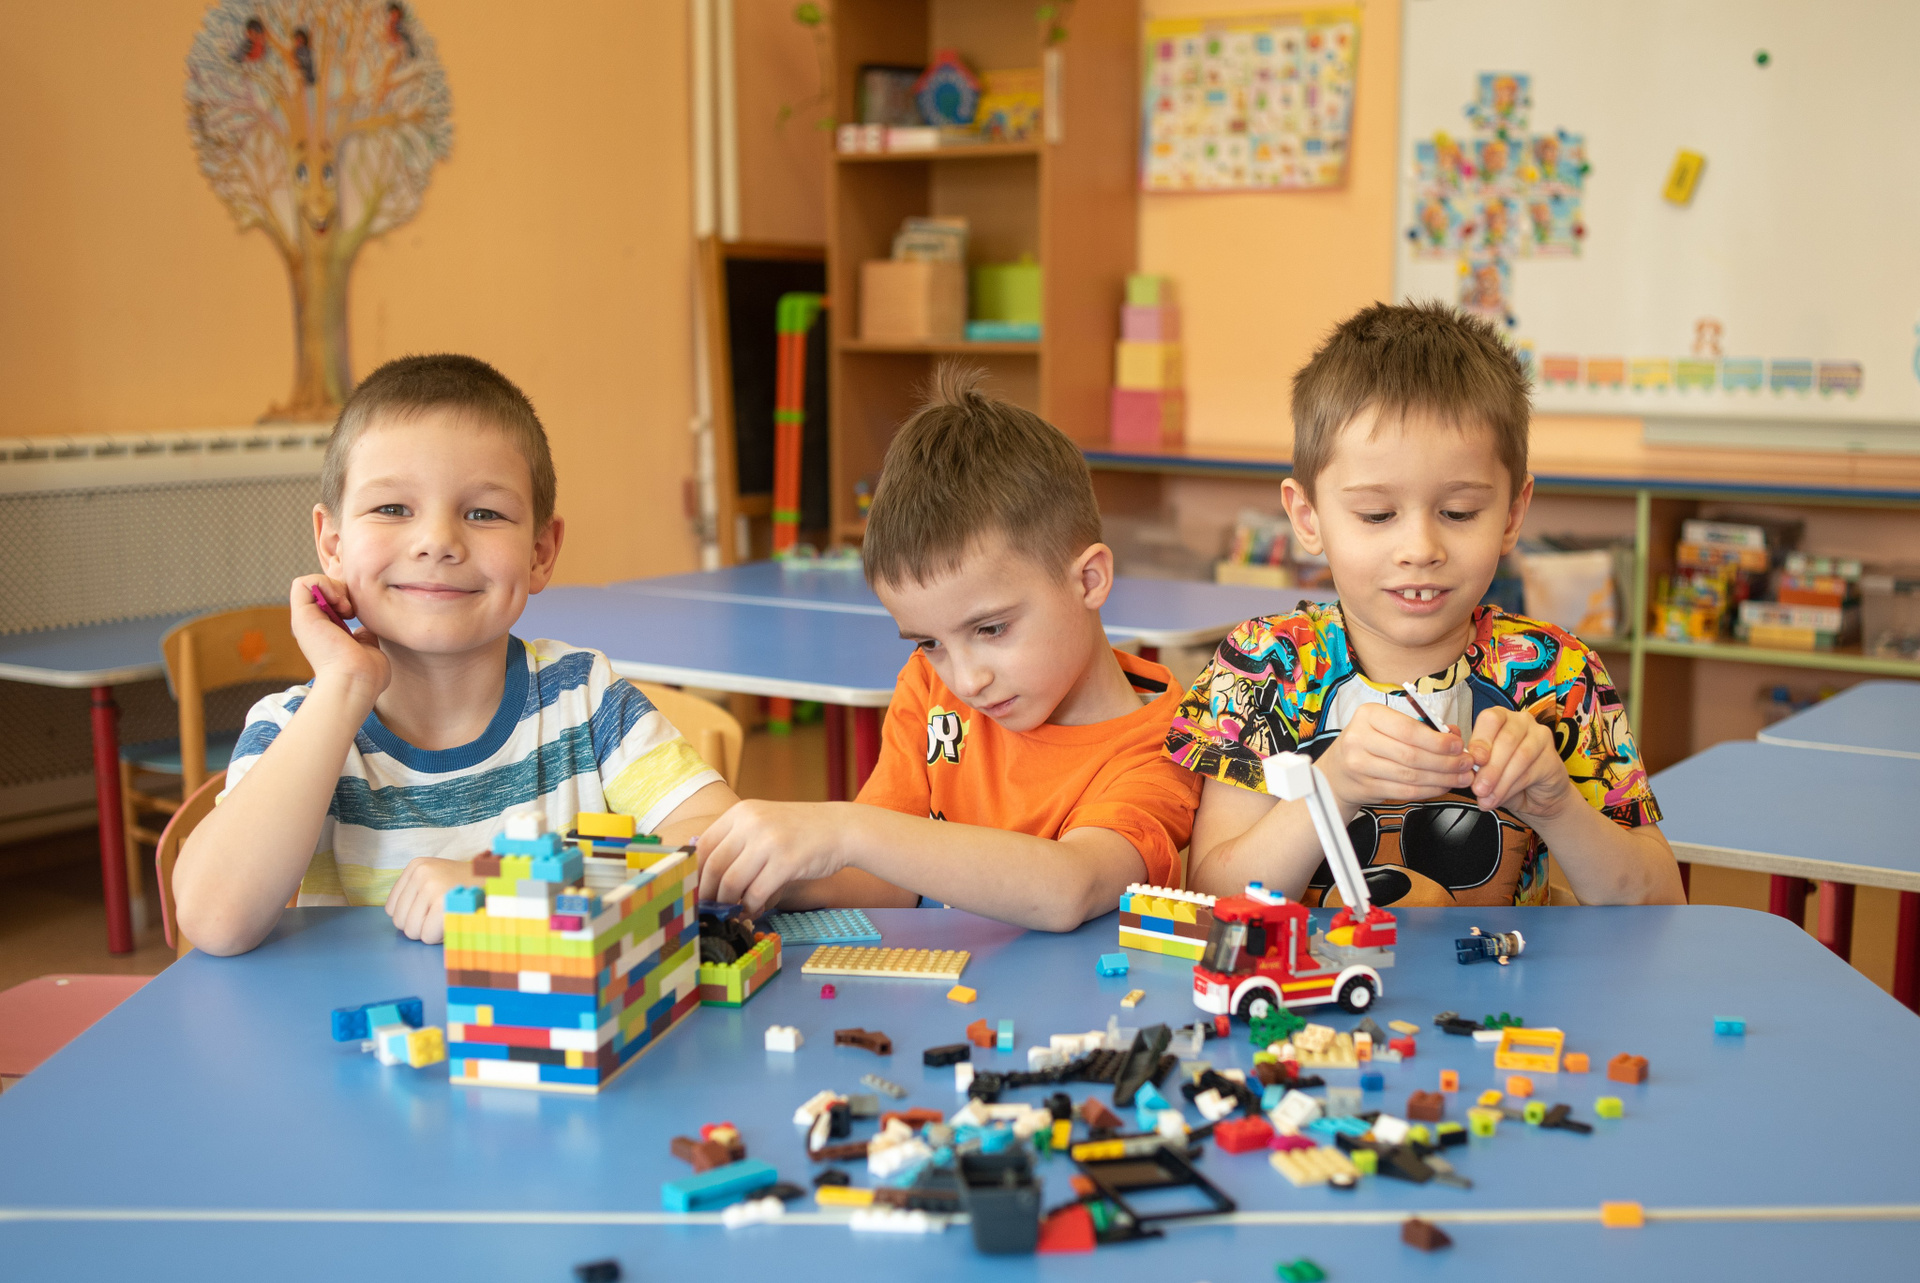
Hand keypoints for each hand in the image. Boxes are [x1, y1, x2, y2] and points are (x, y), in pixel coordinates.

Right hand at [290, 575, 388, 701]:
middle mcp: (313, 625)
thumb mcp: (367, 648)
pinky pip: (302, 583)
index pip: (330, 602)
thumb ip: (364, 638)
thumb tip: (364, 631)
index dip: (346, 596)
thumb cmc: (367, 675)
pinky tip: (340, 603)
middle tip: (352, 608)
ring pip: (310, 583)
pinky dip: (324, 584)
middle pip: (320, 589)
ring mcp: (306, 620)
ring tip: (346, 606)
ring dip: (333, 586)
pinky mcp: (301, 615)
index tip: (358, 612)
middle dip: (341, 589)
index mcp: (326, 633)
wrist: (356, 681)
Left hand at [384, 857, 474, 943]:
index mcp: (416, 865)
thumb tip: (397, 920)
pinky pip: (427, 935)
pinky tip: (453, 922)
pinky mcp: (442, 902)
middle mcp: (421, 872)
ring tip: (448, 917)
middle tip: (442, 914)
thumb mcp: (436, 879)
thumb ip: (414, 894)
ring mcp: (431, 886)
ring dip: (430, 932)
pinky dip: (440, 937)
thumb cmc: (468, 889)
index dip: (413, 915)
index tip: (433, 907)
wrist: (502, 884)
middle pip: (399, 921)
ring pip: (411, 931)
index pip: (392, 908)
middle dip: (420, 926)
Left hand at [696, 800, 856, 916]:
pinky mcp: (787, 861)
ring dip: (729, 903)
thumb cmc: (799, 831)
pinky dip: (751, 906)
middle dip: (709, 893)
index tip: (696, 891)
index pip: (704, 846)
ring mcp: (770, 841)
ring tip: (733, 910)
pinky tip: (754, 909)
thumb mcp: (764, 822)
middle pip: (715, 866)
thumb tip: (704, 874)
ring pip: (733, 882)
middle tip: (711, 908)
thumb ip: (736, 840)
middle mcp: (752, 822)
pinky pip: (757, 892)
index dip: (696, 873)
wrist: (841, 828)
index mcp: (742, 812)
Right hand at [1316, 701, 1475, 814]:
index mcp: (1368, 715)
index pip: (1409, 729)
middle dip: (1446, 762)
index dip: (1438, 741)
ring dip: (1441, 779)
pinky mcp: (1365, 787)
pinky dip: (1428, 791)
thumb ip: (1420, 728)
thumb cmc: (1368, 744)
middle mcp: (1359, 738)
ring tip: (1460, 777)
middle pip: (1412, 755)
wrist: (1336, 772)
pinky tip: (1441, 786)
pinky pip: (1404, 791)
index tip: (1459, 746)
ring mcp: (1359, 764)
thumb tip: (1453, 734)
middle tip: (1466, 765)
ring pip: (1410, 775)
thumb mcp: (1387, 726)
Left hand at [1467, 707, 1577, 819]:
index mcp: (1501, 718)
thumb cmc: (1505, 776)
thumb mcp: (1485, 769)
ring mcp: (1540, 737)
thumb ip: (1477, 767)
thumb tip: (1468, 773)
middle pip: (1507, 739)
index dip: (1480, 740)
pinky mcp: (1552, 758)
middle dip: (1490, 767)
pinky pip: (1531, 772)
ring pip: (1520, 756)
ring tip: (1487, 797)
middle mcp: (1522, 722)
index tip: (1473, 761)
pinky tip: (1500, 798)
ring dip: (1500, 780)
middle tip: (1478, 788)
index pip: (1490, 719)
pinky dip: (1512, 788)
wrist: (1535, 796)